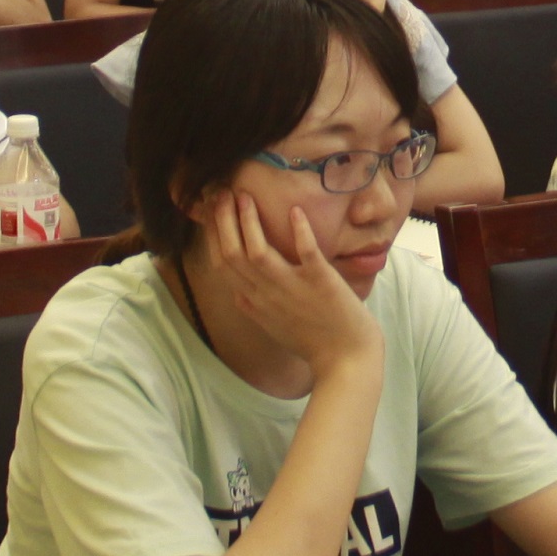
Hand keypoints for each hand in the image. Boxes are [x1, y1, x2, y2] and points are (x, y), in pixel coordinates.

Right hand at [203, 189, 379, 389]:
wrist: (345, 362)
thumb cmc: (312, 343)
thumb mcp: (273, 328)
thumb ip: (254, 309)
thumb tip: (237, 295)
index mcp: (255, 302)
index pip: (223, 265)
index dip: (213, 236)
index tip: (210, 211)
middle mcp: (268, 295)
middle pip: (233, 254)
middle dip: (223, 220)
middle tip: (221, 193)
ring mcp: (293, 288)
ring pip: (259, 251)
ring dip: (249, 222)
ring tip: (245, 197)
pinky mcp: (321, 282)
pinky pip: (306, 252)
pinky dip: (300, 231)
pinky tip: (294, 210)